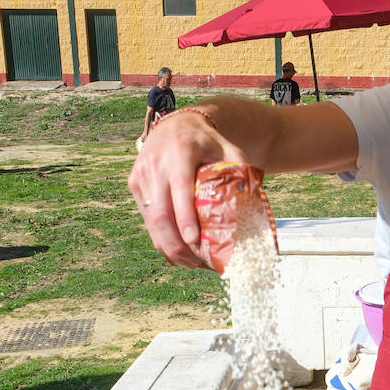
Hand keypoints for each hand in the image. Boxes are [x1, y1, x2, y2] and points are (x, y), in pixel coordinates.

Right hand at [127, 110, 246, 268]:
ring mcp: (141, 175)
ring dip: (168, 247)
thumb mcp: (228, 149)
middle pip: (160, 213)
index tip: (194, 241)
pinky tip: (178, 250)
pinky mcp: (135, 184)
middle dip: (176, 244)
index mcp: (179, 152)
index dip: (185, 218)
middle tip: (196, 263)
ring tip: (189, 263)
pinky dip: (161, 238)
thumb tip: (254, 201)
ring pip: (151, 221)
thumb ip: (241, 171)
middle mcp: (155, 164)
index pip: (179, 190)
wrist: (177, 125)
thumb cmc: (208, 142)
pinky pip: (147, 218)